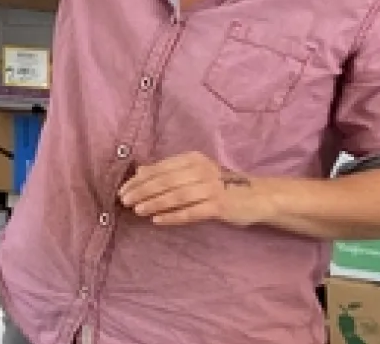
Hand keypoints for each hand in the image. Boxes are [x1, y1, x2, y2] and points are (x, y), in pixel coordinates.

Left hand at [118, 152, 272, 226]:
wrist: (256, 196)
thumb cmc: (218, 185)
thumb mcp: (193, 173)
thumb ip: (168, 172)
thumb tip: (139, 172)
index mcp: (193, 159)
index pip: (160, 168)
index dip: (139, 180)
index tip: (123, 190)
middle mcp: (202, 170)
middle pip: (165, 181)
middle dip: (142, 191)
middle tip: (125, 202)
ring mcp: (212, 188)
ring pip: (176, 195)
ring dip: (154, 203)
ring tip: (138, 211)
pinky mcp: (220, 206)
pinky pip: (191, 212)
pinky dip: (173, 216)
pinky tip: (158, 221)